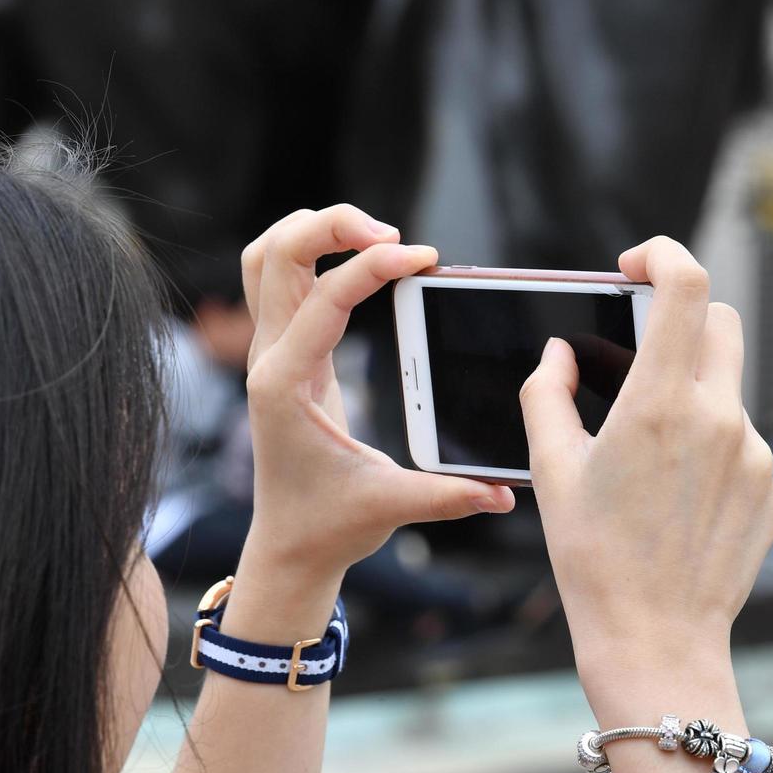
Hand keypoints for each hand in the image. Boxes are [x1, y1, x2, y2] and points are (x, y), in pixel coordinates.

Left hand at [239, 205, 514, 584]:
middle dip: (335, 226)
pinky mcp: (285, 353)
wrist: (289, 546)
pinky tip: (365, 263)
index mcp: (285, 384)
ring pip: (269, 256)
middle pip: (278, 252)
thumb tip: (504, 494)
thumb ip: (447, 494)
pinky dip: (318, 255)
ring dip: (317, 232)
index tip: (425, 259)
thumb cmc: (328, 526)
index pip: (326, 296)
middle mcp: (268, 358)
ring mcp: (270, 352)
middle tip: (396, 234)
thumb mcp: (389, 507)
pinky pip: (285, 279)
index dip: (376, 265)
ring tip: (377, 236)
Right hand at [520, 237, 772, 701]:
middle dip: (682, 322)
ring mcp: (757, 456)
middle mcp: (722, 418)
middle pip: (720, 325)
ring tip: (651, 462)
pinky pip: (743, 445)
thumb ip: (546, 394)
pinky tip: (680, 501)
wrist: (656, 642)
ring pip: (729, 391)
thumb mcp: (551, 470)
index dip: (663, 255)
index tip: (637, 266)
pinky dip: (713, 451)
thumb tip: (559, 354)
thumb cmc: (594, 559)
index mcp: (662, 403)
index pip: (687, 285)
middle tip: (641, 356)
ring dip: (694, 399)